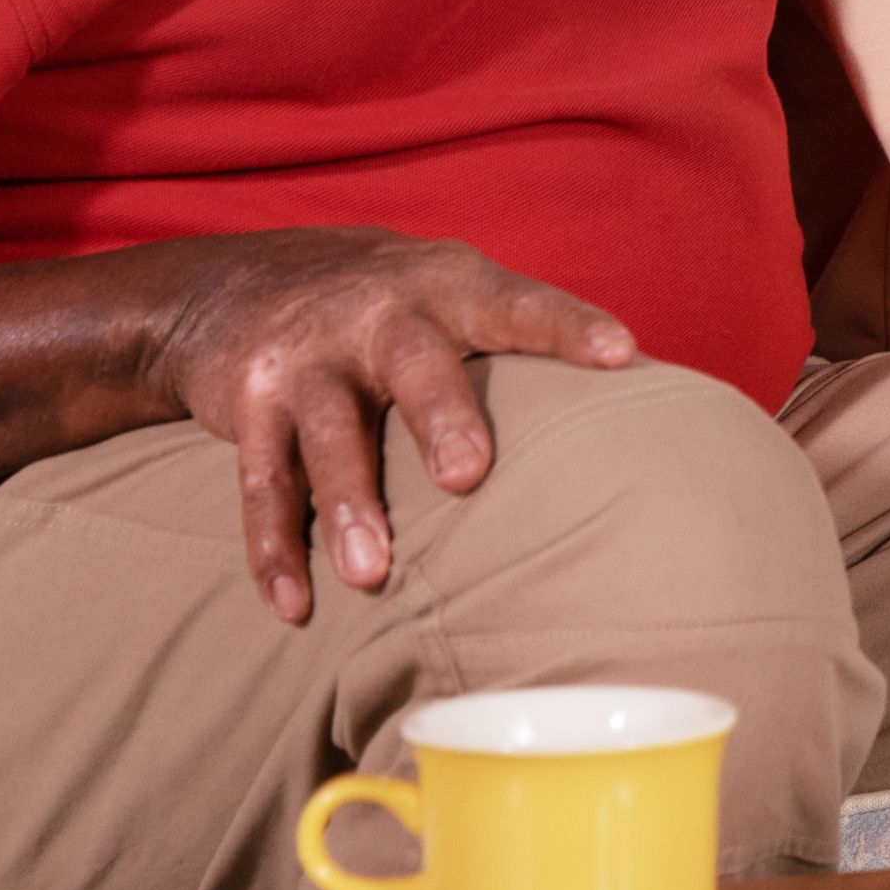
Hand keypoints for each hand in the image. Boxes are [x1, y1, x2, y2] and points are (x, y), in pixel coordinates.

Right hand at [135, 228, 640, 622]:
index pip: (520, 304)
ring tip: (372, 575)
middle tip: (468, 476)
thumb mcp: (457, 296)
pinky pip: (260, 483)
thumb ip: (529, 343)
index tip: (622, 355)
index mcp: (449, 288)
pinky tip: (295, 606)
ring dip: (348, 504)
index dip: (569, 327)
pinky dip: (272, 548)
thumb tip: (650, 406)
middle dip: (442, 417)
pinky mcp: (247, 406)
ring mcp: (306, 360)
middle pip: (415, 364)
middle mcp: (378, 315)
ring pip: (329, 433)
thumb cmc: (396, 308)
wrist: (239, 283)